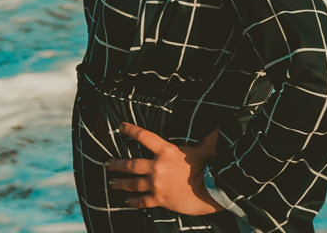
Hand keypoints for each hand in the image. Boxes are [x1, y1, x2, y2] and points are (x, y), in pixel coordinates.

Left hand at [106, 123, 225, 214]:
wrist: (211, 191)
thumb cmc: (209, 167)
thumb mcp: (206, 148)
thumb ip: (209, 136)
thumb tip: (219, 124)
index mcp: (166, 150)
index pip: (144, 136)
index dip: (130, 130)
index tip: (120, 126)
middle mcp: (157, 166)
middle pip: (131, 164)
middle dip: (117, 164)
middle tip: (107, 163)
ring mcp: (156, 184)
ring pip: (133, 183)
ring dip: (121, 183)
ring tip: (112, 182)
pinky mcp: (159, 199)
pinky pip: (142, 201)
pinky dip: (133, 201)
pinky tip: (127, 202)